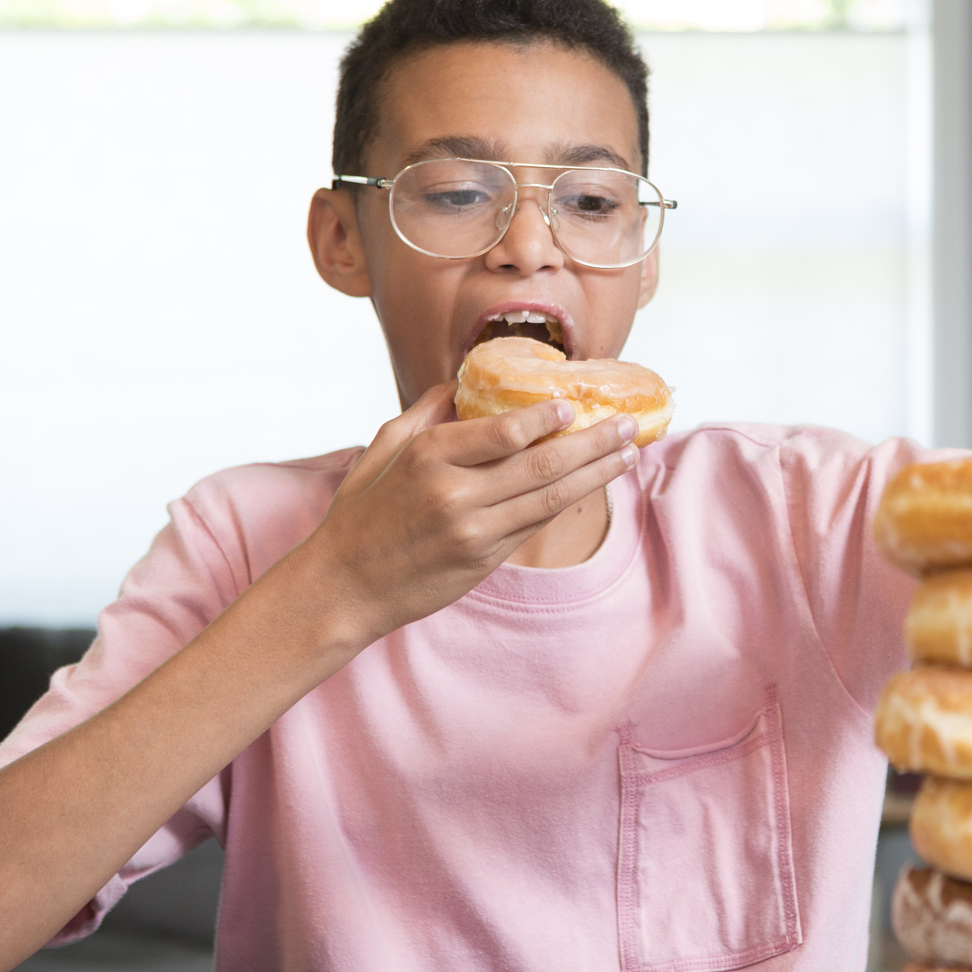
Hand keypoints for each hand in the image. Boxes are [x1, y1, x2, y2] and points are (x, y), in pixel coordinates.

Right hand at [305, 383, 639, 635]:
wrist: (344, 587)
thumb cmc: (360, 515)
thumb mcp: (382, 450)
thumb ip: (424, 414)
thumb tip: (463, 383)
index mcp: (429, 457)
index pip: (504, 432)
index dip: (546, 419)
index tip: (573, 405)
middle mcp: (456, 493)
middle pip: (542, 464)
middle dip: (593, 442)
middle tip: (628, 424)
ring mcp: (474, 530)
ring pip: (550, 497)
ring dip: (596, 474)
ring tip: (627, 454)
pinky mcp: (484, 559)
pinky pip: (535, 522)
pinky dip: (568, 501)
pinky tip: (593, 484)